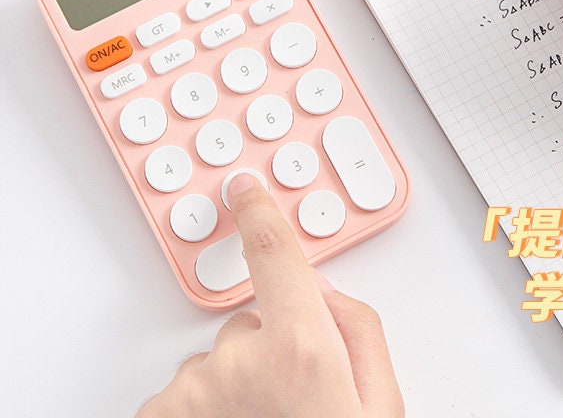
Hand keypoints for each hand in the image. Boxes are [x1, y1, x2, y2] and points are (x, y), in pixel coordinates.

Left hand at [136, 174, 403, 416]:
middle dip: (271, 343)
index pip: (274, 252)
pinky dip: (205, 410)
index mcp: (301, 344)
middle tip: (295, 399)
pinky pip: (189, 392)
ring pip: (219, 360)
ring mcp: (194, 390)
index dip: (260, 213)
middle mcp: (239, 358)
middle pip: (252, 318)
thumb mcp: (381, 402)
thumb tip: (322, 290)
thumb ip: (357, 325)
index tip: (244, 189)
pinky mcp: (160, 415)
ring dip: (237, 385)